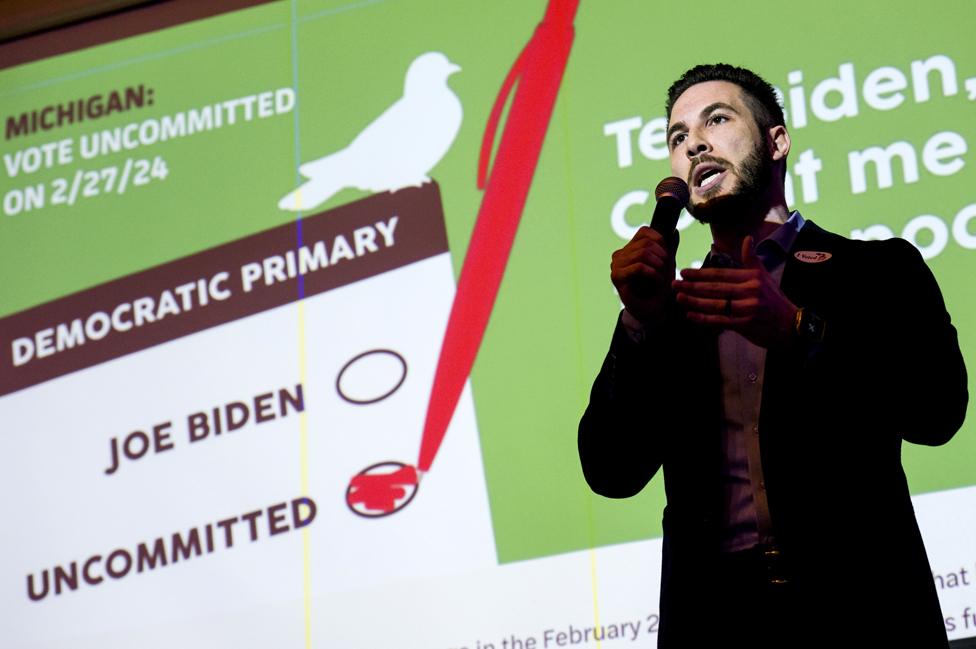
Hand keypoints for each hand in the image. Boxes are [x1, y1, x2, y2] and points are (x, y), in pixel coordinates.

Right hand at [610, 226, 675, 325]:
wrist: (652, 311)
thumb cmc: (659, 288)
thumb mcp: (666, 265)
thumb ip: (669, 249)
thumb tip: (675, 231)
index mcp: (629, 248)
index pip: (645, 232)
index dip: (661, 242)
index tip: (667, 258)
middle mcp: (619, 254)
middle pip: (646, 244)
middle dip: (662, 257)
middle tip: (666, 272)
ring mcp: (616, 265)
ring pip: (643, 254)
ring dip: (658, 267)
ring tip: (661, 278)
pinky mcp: (617, 276)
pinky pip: (639, 267)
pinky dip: (653, 274)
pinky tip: (656, 283)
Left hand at [672, 236, 797, 349]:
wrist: (791, 325)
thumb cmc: (775, 300)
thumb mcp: (765, 276)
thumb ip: (751, 259)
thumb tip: (746, 238)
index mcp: (752, 277)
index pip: (721, 274)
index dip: (701, 273)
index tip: (684, 272)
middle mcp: (750, 290)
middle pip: (715, 288)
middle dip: (692, 286)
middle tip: (674, 283)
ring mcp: (747, 308)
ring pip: (715, 304)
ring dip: (694, 301)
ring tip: (678, 297)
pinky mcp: (745, 324)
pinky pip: (720, 320)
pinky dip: (703, 318)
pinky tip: (690, 315)